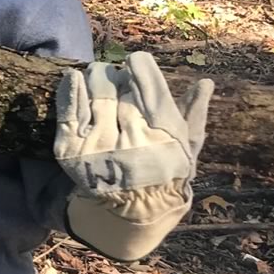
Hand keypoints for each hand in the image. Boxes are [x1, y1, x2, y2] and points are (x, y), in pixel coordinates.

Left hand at [54, 52, 212, 259]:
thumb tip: (205, 83)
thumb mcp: (186, 149)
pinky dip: (70, 92)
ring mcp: (98, 146)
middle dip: (120, 76)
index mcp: (163, 138)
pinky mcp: (71, 151)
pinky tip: (74, 77)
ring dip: (98, 79)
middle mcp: (131, 141)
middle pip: (121, 90)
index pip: (152, 91)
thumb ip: (194, 115)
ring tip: (101, 75)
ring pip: (96, 95)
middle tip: (120, 73)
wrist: (130, 213)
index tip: (138, 59)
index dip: (143, 69)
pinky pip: (68, 114)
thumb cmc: (165, 174)